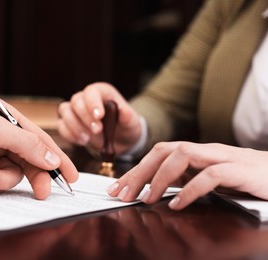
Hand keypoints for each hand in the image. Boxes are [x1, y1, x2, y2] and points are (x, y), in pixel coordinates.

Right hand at [57, 82, 142, 154]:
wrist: (120, 140)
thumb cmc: (126, 126)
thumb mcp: (132, 122)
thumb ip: (128, 116)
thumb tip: (124, 112)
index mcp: (102, 92)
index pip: (92, 91)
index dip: (93, 102)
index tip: (99, 116)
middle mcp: (86, 99)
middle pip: (76, 101)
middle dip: (85, 117)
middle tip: (97, 131)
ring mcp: (75, 111)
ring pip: (65, 111)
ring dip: (74, 126)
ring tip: (88, 139)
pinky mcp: (69, 124)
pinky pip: (61, 125)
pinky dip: (69, 134)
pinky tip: (82, 141)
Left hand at [107, 141, 267, 208]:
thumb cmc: (247, 178)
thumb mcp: (210, 178)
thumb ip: (186, 178)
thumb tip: (156, 189)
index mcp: (197, 153)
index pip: (158, 154)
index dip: (135, 170)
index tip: (117, 188)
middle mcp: (206, 151)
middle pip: (164, 151)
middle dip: (139, 172)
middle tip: (123, 194)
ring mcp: (223, 157)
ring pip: (182, 156)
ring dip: (160, 178)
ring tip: (147, 198)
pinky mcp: (241, 170)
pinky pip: (210, 175)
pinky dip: (190, 189)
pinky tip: (178, 204)